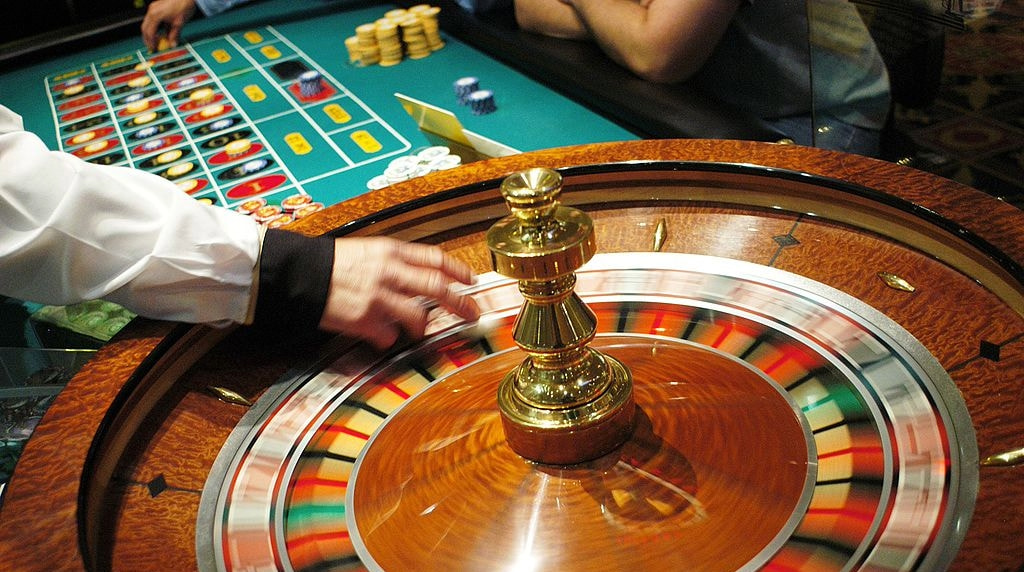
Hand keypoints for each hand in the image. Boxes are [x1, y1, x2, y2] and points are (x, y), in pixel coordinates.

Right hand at [141, 0, 197, 51]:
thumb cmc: (183, 5)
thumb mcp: (179, 23)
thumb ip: (174, 35)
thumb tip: (172, 44)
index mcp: (155, 15)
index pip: (150, 32)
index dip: (151, 42)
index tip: (154, 49)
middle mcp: (152, 11)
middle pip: (145, 28)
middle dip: (148, 39)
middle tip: (153, 47)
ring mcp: (154, 8)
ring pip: (147, 24)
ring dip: (151, 33)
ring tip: (157, 42)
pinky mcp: (157, 7)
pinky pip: (153, 20)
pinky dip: (155, 27)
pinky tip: (162, 33)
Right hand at [319, 237, 480, 348]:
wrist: (300, 274)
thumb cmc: (332, 264)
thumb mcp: (368, 251)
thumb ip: (395, 262)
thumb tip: (420, 276)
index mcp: (391, 251)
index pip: (435, 259)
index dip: (458, 271)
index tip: (471, 281)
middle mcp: (389, 272)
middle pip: (437, 288)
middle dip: (461, 304)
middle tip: (472, 314)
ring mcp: (379, 296)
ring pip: (418, 316)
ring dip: (422, 327)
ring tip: (418, 330)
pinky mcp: (365, 319)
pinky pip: (389, 335)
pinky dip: (388, 338)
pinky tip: (381, 335)